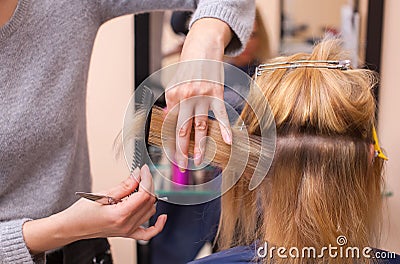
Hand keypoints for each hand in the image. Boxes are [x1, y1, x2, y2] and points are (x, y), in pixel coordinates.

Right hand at [23, 165, 165, 254]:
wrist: (71, 227)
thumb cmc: (81, 213)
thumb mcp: (102, 194)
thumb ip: (124, 185)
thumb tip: (138, 175)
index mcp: (120, 214)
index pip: (144, 194)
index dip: (147, 178)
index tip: (144, 169)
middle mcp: (126, 225)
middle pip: (149, 201)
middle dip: (148, 184)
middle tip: (142, 174)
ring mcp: (128, 230)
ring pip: (150, 211)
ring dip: (150, 197)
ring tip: (140, 188)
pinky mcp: (128, 233)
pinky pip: (148, 233)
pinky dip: (158, 225)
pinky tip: (162, 216)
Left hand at [165, 18, 232, 169]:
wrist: (202, 47)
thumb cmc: (188, 68)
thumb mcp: (175, 84)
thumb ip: (173, 103)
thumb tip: (168, 120)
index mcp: (173, 96)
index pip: (171, 126)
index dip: (171, 143)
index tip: (173, 157)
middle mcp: (185, 97)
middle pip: (183, 129)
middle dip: (182, 150)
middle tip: (182, 166)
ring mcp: (202, 95)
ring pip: (201, 126)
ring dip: (201, 146)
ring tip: (200, 161)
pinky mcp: (216, 93)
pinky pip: (221, 114)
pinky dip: (226, 128)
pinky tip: (229, 141)